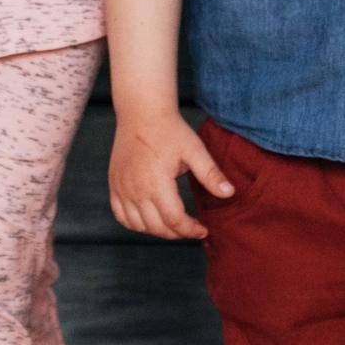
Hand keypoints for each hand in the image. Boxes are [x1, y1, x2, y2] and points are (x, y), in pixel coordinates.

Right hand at [109, 110, 232, 239]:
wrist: (141, 111)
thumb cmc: (169, 129)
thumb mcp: (194, 149)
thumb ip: (211, 174)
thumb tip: (230, 193)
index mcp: (156, 182)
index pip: (174, 220)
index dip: (191, 230)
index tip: (203, 229)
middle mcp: (136, 188)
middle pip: (157, 227)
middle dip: (177, 233)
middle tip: (191, 227)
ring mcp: (122, 187)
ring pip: (138, 225)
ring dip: (157, 230)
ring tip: (173, 223)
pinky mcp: (114, 183)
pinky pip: (121, 215)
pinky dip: (134, 223)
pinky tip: (149, 218)